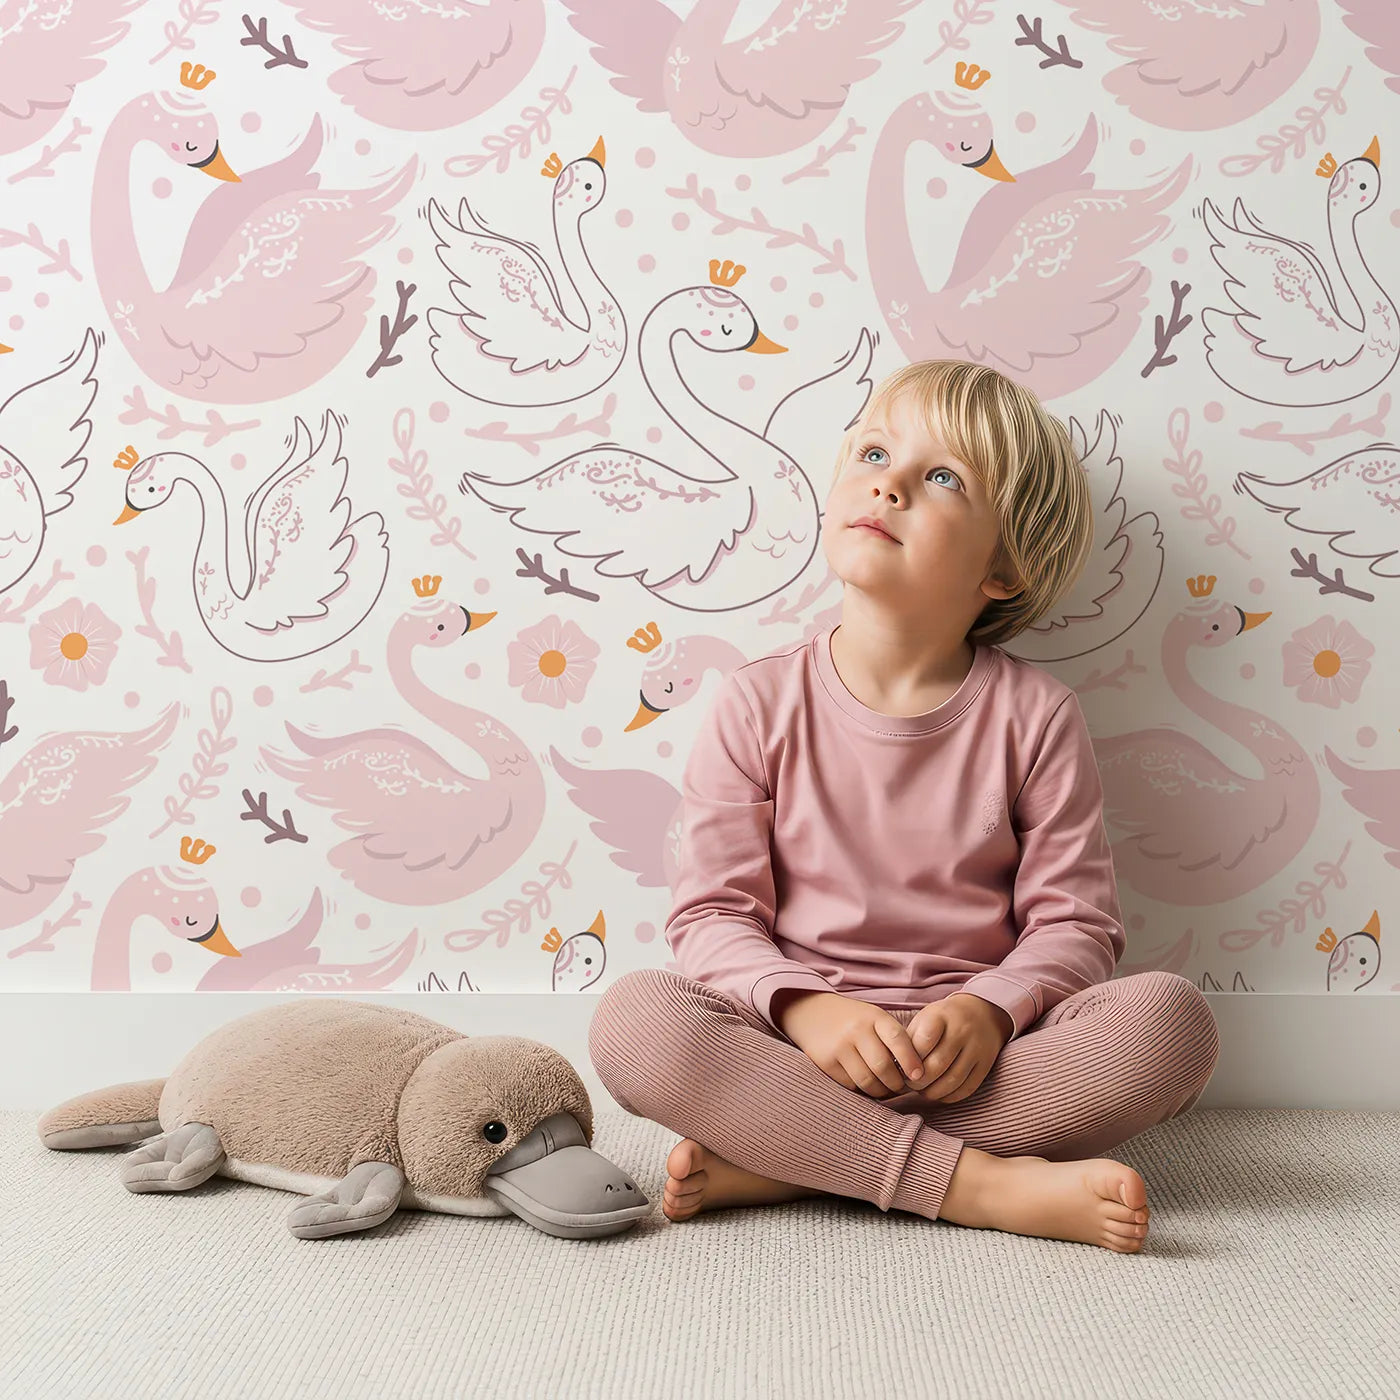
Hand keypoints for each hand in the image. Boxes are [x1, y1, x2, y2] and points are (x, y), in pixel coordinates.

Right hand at [774, 990, 927, 1098]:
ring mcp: (839, 1047)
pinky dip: (862, 1090)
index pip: (898, 1039)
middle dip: (896, 1083)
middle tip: (900, 1087)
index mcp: (874, 1017)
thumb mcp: (874, 1018)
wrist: (811, 1012)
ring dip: (881, 1091)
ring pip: (867, 1081)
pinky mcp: (826, 1062)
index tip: (918, 1076)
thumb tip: (916, 1072)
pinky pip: (851, 1085)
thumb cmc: (853, 1020)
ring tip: (885, 1089)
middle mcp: (856, 1030)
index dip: (911, 1060)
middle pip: (883, 1067)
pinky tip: (866, 1085)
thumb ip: (894, 1039)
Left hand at [904, 994, 1013, 1103]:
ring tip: (922, 1090)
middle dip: (919, 1080)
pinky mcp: (986, 1065)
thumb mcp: (925, 1018)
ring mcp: (977, 1048)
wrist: (982, 1012)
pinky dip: (950, 1096)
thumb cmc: (943, 1019)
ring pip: (953, 1079)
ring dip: (933, 1092)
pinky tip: (939, 1093)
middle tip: (909, 1084)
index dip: (910, 1059)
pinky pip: (967, 1088)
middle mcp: (962, 1030)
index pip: (924, 1041)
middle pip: (938, 1064)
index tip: (902, 1068)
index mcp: (942, 1015)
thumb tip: (897, 1069)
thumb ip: (912, 1040)